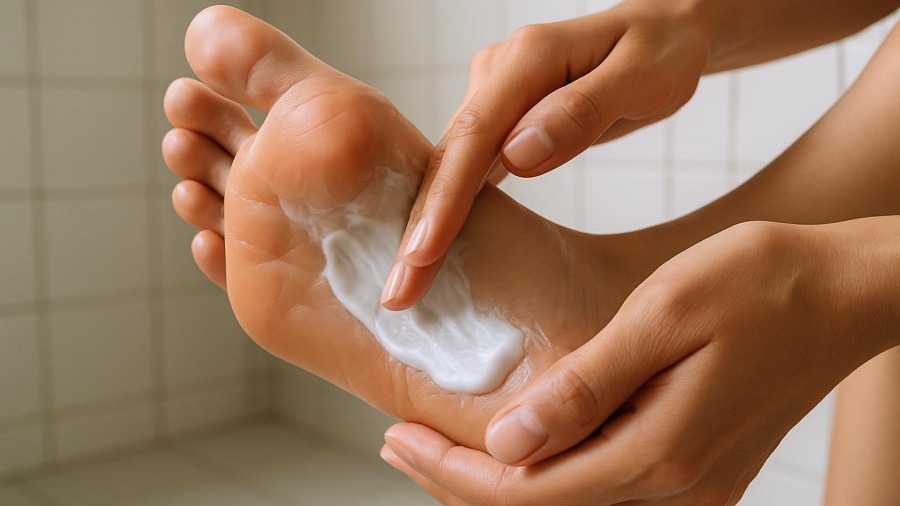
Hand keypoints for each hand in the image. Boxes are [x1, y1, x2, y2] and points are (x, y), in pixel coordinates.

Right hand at [381, 0, 710, 308]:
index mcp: (529, 58)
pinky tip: (436, 245)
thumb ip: (582, 110)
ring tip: (405, 284)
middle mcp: (499, 72)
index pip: (474, 136)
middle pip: (449, 156)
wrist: (663, 31)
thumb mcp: (646, 76)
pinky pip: (468, 164)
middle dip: (418, 228)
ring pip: (451, 164)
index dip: (443, 200)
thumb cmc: (662, 52)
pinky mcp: (500, 115)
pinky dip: (451, 206)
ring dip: (427, 222)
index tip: (420, 256)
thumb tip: (518, 154)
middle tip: (396, 294)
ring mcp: (494, 92)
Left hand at [381, 219, 899, 503]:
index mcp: (659, 449)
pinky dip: (547, 476)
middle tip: (398, 441)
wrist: (844, 293)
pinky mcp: (700, 471)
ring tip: (438, 445)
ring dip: (498, 482)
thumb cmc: (759, 284)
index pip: (525, 490)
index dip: (451, 467)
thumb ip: (587, 385)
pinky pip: (605, 491)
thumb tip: (508, 442)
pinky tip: (516, 445)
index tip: (395, 431)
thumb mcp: (664, 315)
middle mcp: (677, 487)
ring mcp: (693, 488)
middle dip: (459, 481)